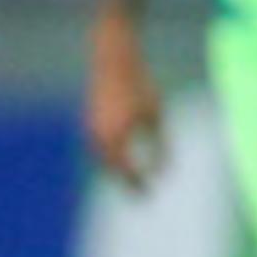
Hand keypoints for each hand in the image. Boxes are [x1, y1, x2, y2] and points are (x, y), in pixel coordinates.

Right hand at [86, 19, 165, 191]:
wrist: (114, 61)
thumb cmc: (140, 87)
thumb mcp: (156, 117)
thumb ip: (160, 145)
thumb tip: (165, 171)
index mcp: (116, 137)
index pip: (126, 169)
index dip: (138, 183)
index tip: (149, 194)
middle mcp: (99, 136)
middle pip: (111, 168)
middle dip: (126, 181)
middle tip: (141, 195)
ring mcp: (91, 128)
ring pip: (102, 157)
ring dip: (116, 170)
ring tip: (131, 179)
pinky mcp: (90, 120)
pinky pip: (98, 146)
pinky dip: (109, 156)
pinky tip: (120, 157)